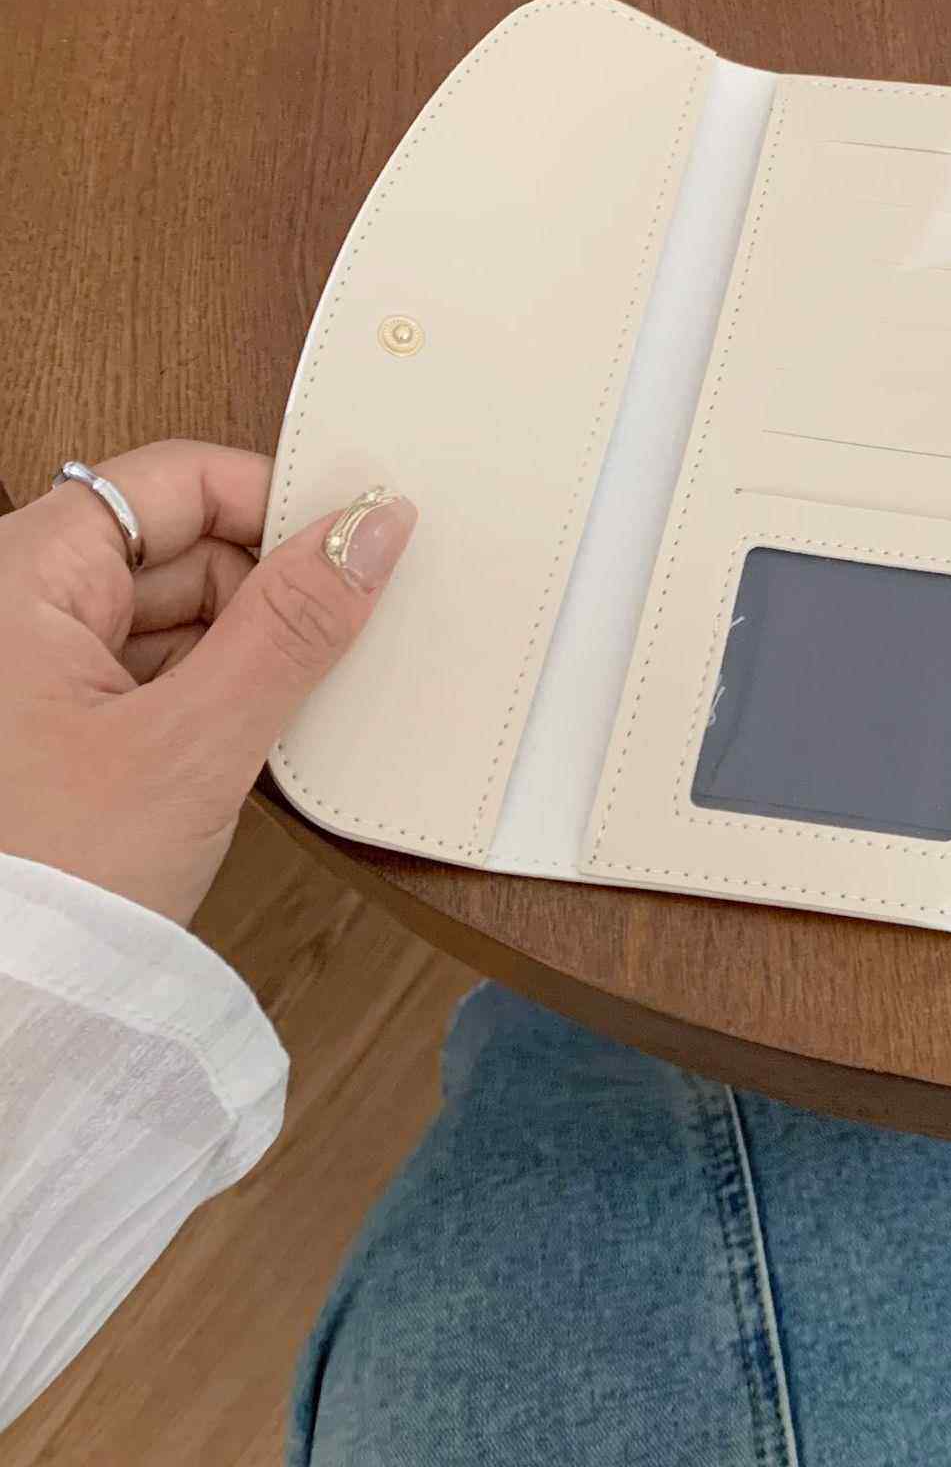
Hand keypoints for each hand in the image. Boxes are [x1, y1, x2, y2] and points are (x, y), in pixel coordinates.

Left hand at [0, 441, 415, 923]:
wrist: (10, 1012)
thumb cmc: (44, 883)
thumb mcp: (194, 744)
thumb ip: (293, 625)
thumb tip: (371, 531)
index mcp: (20, 579)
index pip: (175, 481)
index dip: (274, 502)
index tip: (357, 545)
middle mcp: (16, 608)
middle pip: (180, 546)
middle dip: (266, 593)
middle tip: (330, 649)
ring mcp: (31, 667)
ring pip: (175, 614)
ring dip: (243, 653)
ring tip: (271, 717)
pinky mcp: (53, 722)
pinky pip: (156, 671)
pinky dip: (211, 696)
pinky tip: (242, 744)